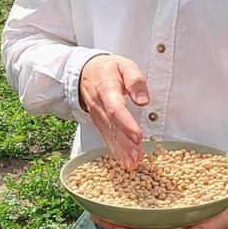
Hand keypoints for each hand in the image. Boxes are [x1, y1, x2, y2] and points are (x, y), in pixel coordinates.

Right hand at [78, 54, 146, 169]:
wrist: (84, 72)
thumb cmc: (107, 69)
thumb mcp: (124, 65)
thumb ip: (135, 80)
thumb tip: (143, 100)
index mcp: (106, 88)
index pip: (115, 109)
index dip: (126, 124)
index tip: (138, 136)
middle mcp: (99, 105)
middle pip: (113, 126)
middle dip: (125, 143)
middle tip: (138, 155)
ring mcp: (97, 116)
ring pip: (109, 135)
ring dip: (121, 151)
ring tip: (133, 163)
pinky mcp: (99, 123)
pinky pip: (107, 138)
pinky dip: (115, 152)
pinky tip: (125, 162)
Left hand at [92, 205, 227, 228]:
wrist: (227, 208)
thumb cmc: (219, 216)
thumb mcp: (213, 222)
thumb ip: (203, 227)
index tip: (110, 226)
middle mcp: (163, 222)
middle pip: (134, 224)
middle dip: (114, 220)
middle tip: (94, 212)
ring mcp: (162, 212)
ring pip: (136, 212)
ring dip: (118, 207)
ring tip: (100, 197)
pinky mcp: (165, 200)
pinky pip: (145, 197)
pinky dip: (132, 193)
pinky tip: (122, 184)